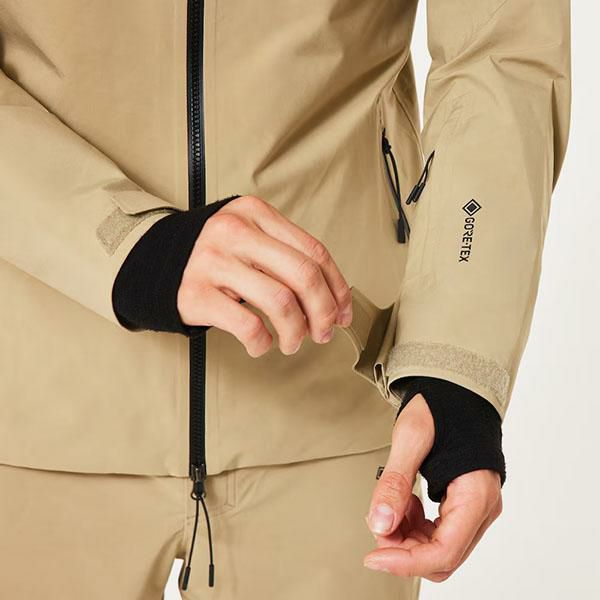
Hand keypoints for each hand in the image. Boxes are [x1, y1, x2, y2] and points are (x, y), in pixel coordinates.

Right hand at [177, 195, 352, 356]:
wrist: (157, 262)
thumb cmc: (217, 257)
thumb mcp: (252, 240)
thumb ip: (289, 258)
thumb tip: (336, 300)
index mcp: (256, 213)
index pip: (313, 251)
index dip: (337, 288)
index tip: (342, 312)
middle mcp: (235, 231)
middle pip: (303, 275)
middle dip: (323, 312)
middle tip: (323, 333)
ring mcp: (213, 261)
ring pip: (280, 302)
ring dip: (296, 332)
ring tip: (292, 342)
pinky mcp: (196, 293)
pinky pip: (247, 325)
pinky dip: (262, 342)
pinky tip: (261, 345)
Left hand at [364, 393, 502, 581]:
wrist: (456, 391)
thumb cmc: (440, 407)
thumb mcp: (410, 438)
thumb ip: (394, 482)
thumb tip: (379, 524)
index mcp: (476, 494)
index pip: (444, 552)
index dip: (406, 562)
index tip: (373, 556)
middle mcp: (482, 508)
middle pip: (441, 556)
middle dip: (403, 549)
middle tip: (377, 522)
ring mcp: (476, 508)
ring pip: (439, 548)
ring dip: (407, 537)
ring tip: (389, 504)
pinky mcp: (465, 504)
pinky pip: (439, 532)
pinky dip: (414, 525)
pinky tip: (403, 501)